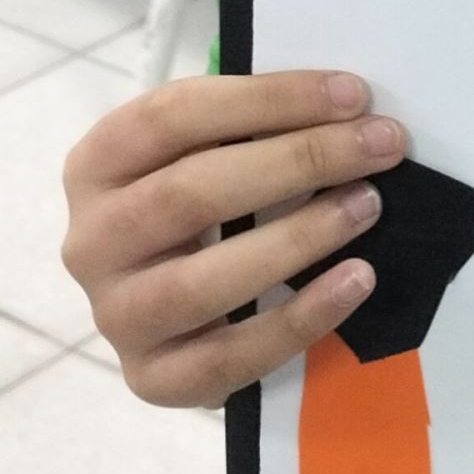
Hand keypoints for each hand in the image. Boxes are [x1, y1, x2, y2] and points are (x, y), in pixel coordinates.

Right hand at [60, 71, 409, 407]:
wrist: (169, 308)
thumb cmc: (202, 203)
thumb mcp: (207, 150)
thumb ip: (255, 126)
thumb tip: (346, 106)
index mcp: (97, 164)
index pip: (173, 116)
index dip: (268, 99)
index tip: (352, 94)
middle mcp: (92, 241)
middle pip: (191, 192)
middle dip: (301, 160)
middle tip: (381, 145)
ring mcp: (117, 316)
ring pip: (202, 281)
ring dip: (298, 238)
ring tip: (368, 206)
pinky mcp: (152, 378)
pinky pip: (227, 358)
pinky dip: (299, 319)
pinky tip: (356, 280)